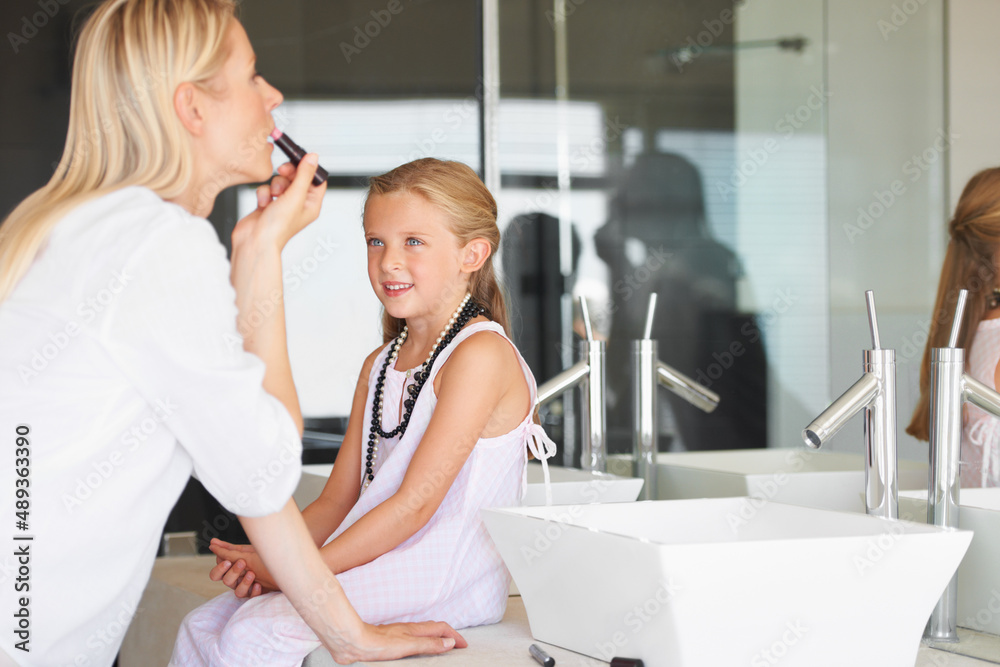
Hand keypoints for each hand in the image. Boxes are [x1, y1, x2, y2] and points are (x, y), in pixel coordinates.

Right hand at [208, 538, 275, 597]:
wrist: (289, 565)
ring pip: (236, 591)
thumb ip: (229, 550)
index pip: (217, 572)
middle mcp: (239, 577)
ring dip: (244, 582)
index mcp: (234, 567)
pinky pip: (249, 597)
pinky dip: (253, 591)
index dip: (220, 568)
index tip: (228, 561)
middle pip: (224, 581)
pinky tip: (259, 585)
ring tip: (253, 574)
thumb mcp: (248, 552)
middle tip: (242, 564)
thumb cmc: (267, 556)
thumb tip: (212, 543)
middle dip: (232, 573)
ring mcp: (247, 586)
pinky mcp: (256, 593)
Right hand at [232, 155, 326, 250]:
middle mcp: (298, 205)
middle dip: (289, 174)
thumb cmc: (277, 228)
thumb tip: (313, 158)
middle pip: (297, 178)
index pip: (316, 181)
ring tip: (273, 196)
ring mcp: (282, 205)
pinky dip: (264, 193)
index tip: (300, 160)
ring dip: (275, 185)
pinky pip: (267, 189)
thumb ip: (304, 175)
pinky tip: (263, 203)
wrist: (254, 241)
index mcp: (311, 205)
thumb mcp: (295, 196)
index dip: (309, 169)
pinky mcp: (267, 205)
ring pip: (280, 182)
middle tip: (283, 171)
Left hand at [328, 621, 467, 663]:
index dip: (454, 636)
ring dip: (435, 638)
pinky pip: (412, 640)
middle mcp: (409, 630)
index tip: (464, 645)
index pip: (441, 629)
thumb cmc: (378, 643)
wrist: (354, 642)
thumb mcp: (409, 645)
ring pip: (423, 634)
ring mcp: (399, 635)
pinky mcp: (389, 642)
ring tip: (441, 646)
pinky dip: (422, 643)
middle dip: (448, 635)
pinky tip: (416, 650)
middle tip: (457, 644)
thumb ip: (429, 644)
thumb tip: (449, 642)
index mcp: (416, 630)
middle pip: (434, 629)